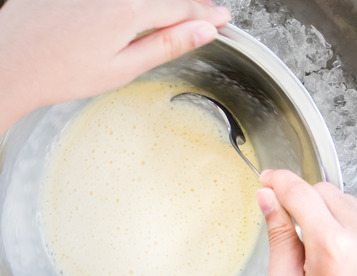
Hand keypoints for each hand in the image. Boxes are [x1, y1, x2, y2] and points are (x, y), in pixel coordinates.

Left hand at [0, 0, 229, 129]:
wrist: (8, 63)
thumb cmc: (60, 73)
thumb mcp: (123, 68)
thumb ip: (166, 44)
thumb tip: (203, 31)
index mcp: (128, 10)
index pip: (181, 8)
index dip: (206, 14)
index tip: (223, 19)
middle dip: (190, 3)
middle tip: (208, 12)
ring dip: (166, 0)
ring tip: (181, 9)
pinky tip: (145, 7)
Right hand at [257, 170, 356, 275]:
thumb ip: (279, 241)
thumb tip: (269, 203)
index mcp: (334, 248)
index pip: (301, 192)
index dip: (279, 181)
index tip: (267, 179)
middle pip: (328, 192)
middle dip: (304, 200)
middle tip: (290, 227)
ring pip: (353, 207)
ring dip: (331, 217)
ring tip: (321, 260)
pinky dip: (355, 233)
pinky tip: (347, 267)